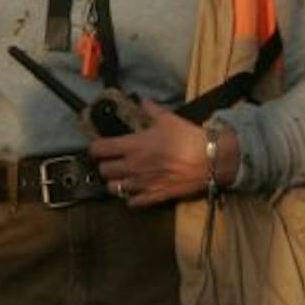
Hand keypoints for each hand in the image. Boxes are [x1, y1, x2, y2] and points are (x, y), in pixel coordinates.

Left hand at [86, 100, 232, 207]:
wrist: (209, 160)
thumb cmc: (188, 138)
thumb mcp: (169, 119)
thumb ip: (152, 111)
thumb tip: (144, 101)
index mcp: (134, 145)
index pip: (101, 149)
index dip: (95, 149)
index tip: (97, 148)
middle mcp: (133, 166)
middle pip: (104, 171)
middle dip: (105, 166)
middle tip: (110, 162)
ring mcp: (142, 183)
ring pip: (114, 189)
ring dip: (114, 183)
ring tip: (120, 178)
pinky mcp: (154, 196)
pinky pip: (133, 202)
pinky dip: (130, 198)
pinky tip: (134, 192)